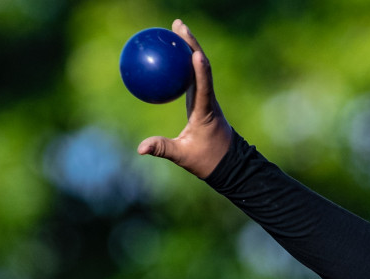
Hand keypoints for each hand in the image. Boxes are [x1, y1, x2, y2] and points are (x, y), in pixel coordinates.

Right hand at [136, 20, 234, 178]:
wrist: (228, 163)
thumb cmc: (208, 160)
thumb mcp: (183, 156)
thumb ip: (163, 149)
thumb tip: (141, 148)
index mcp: (205, 111)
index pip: (204, 87)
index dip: (200, 69)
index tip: (194, 52)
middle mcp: (208, 99)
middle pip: (201, 66)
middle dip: (190, 44)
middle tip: (178, 25)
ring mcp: (207, 96)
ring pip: (198, 66)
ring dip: (188, 46)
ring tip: (176, 28)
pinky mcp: (203, 98)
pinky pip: (192, 74)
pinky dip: (183, 60)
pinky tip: (170, 52)